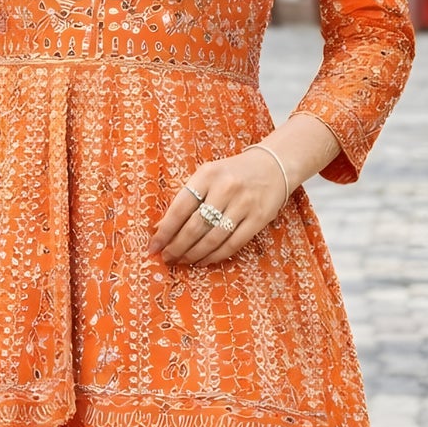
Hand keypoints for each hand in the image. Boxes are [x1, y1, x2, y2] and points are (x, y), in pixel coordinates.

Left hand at [150, 146, 291, 265]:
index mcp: (207, 174)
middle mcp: (226, 188)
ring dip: (194, 254)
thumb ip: (187, 198)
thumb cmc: (233, 174)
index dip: (165, 231)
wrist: (274, 165)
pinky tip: (204, 260)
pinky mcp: (259, 218)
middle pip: (195, 226)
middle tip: (167, 258)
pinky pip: (233, 244)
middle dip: (177, 247)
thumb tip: (162, 228)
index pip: (180, 208)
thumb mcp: (208, 176)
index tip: (153, 246)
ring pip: (213, 238)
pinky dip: (215, 256)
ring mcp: (244, 204)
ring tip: (183, 261)